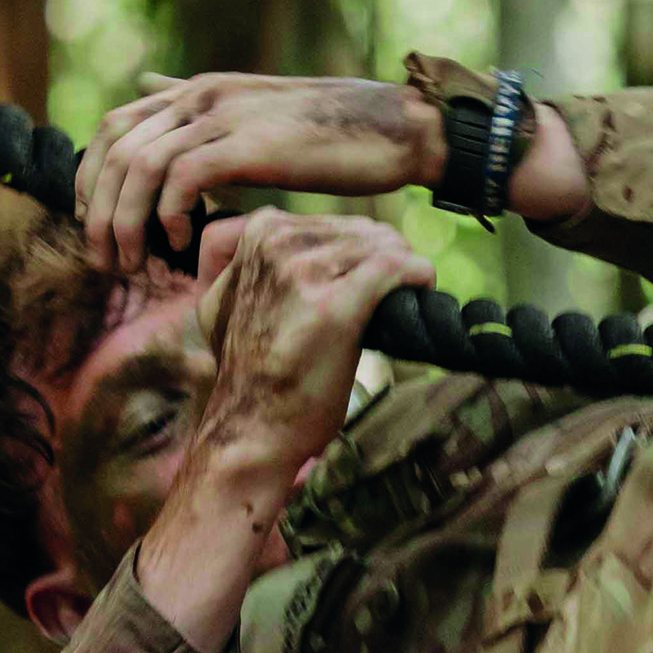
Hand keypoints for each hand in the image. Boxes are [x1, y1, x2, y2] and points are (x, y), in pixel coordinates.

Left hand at [73, 71, 427, 279]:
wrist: (393, 128)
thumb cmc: (332, 134)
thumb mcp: (254, 115)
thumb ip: (199, 109)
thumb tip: (150, 84)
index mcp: (198, 92)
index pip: (114, 127)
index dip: (93, 179)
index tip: (97, 226)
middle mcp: (202, 97)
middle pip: (115, 149)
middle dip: (98, 211)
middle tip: (107, 260)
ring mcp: (224, 117)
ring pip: (139, 167)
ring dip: (125, 223)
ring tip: (134, 265)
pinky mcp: (249, 145)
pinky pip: (182, 179)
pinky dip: (170, 216)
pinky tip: (182, 245)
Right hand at [129, 207, 429, 652]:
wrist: (249, 430)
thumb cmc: (252, 374)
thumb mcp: (229, 303)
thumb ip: (253, 265)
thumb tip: (274, 239)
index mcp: (256, 234)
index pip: (334, 223)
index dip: (362, 250)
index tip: (373, 281)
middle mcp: (275, 244)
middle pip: (363, 231)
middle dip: (388, 258)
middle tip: (396, 294)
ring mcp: (302, 272)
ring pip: (383, 247)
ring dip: (405, 269)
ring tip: (407, 298)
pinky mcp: (334, 306)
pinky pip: (396, 269)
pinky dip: (418, 275)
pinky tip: (424, 288)